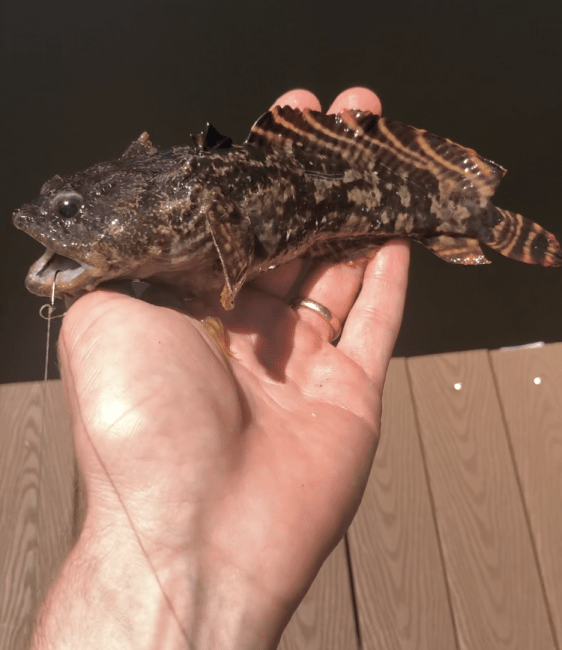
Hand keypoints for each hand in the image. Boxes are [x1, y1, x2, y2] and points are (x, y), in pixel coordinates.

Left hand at [59, 87, 409, 630]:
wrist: (195, 531)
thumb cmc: (139, 423)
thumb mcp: (106, 312)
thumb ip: (141, 252)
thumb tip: (170, 210)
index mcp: (181, 312)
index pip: (230, 223)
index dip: (261, 170)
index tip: (288, 119)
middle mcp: (239, 335)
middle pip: (289, 238)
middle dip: (319, 176)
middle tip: (350, 118)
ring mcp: (297, 366)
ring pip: (337, 271)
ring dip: (360, 210)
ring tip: (382, 151)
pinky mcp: (347, 395)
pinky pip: (375, 325)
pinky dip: (390, 278)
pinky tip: (399, 230)